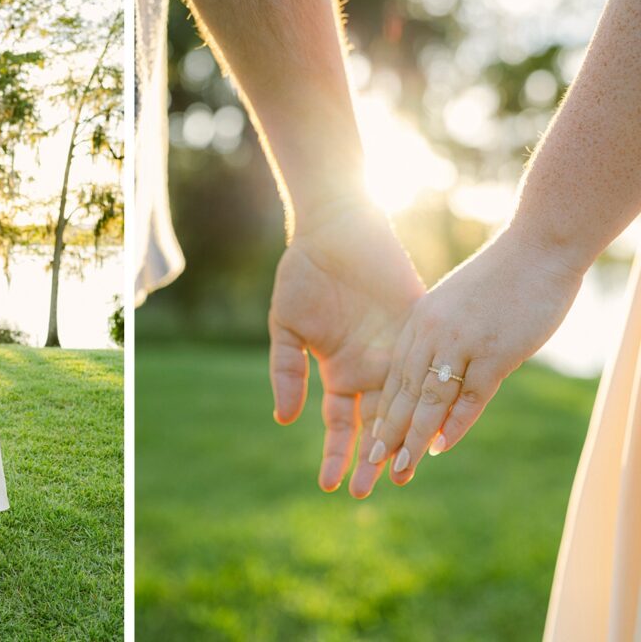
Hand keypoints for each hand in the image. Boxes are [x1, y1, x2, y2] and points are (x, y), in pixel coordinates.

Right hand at [270, 200, 423, 497]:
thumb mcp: (287, 326)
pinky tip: (436, 423)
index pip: (339, 423)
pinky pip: (428, 368)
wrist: (336, 229)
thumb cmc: (305, 274)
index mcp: (338, 370)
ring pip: (405, 405)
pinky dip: (431, 396)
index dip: (336, 453)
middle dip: (371, 458)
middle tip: (370, 493)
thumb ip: (287, 372)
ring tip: (403, 473)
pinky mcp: (419, 328)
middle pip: (375, 424)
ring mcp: (397, 350)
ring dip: (403, 438)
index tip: (331, 486)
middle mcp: (371, 368)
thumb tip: (286, 420)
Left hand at [369, 226, 583, 485]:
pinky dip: (453, 423)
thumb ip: (443, 335)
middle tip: (373, 465)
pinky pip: (467, 395)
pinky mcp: (492, 352)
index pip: (394, 376)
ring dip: (413, 437)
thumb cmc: (502, 277)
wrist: (537, 249)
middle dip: (387, 432)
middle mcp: (431, 334)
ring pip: (427, 399)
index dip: (383, 411)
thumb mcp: (458, 305)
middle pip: (402, 392)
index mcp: (419, 321)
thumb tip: (440, 371)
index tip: (373, 440)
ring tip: (400, 468)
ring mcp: (460, 343)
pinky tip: (439, 446)